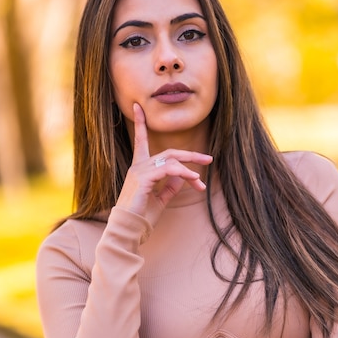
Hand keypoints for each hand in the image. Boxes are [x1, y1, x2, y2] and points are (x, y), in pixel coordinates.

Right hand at [116, 103, 212, 224]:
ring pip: (171, 161)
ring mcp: (139, 171)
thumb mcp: (160, 200)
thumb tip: (182, 177)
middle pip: (169, 152)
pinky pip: (169, 170)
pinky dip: (184, 173)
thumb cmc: (142, 217)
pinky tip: (194, 179)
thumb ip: (170, 187)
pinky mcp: (144, 178)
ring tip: (201, 183)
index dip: (140, 124)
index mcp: (139, 168)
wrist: (129, 229)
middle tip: (208, 159)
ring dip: (190, 170)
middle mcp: (138, 166)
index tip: (138, 107)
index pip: (141, 141)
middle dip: (190, 155)